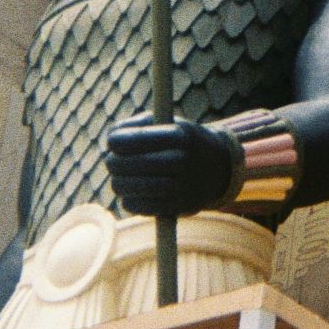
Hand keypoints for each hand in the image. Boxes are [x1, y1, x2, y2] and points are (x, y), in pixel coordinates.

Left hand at [104, 113, 243, 216]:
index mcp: (177, 135)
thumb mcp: (167, 121)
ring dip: (119, 182)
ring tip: (124, 177)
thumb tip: (112, 140)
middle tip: (114, 162)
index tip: (115, 143)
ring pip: (125, 187)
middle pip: (121, 164)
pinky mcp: (176, 207)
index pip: (125, 140)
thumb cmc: (182, 140)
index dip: (115, 142)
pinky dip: (129, 199)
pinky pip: (135, 206)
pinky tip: (135, 192)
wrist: (217, 168)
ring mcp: (180, 186)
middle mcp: (181, 159)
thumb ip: (137, 125)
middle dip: (114, 163)